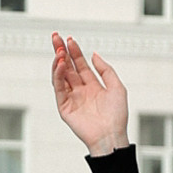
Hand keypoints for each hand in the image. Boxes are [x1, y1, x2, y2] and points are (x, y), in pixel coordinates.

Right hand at [50, 33, 129, 155]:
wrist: (111, 135)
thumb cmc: (117, 115)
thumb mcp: (117, 87)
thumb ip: (106, 70)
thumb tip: (94, 55)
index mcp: (92, 85)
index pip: (80, 64)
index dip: (75, 52)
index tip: (70, 39)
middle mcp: (80, 90)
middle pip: (68, 67)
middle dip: (61, 51)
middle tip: (56, 37)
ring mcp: (71, 98)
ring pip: (61, 76)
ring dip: (59, 62)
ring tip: (59, 50)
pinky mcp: (64, 107)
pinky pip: (59, 88)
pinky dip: (58, 76)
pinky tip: (60, 65)